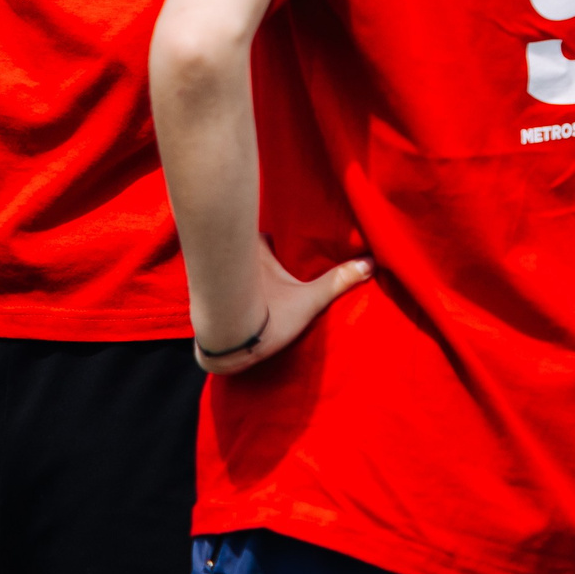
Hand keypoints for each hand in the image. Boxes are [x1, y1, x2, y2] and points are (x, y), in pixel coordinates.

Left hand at [191, 240, 374, 375]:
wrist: (225, 339)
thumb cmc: (265, 315)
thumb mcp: (307, 301)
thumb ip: (336, 282)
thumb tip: (369, 263)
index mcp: (259, 250)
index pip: (266, 234)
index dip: (274, 237)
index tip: (283, 239)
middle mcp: (234, 256)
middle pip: (246, 247)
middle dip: (255, 252)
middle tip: (272, 261)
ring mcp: (215, 274)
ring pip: (230, 266)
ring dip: (239, 271)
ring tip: (254, 281)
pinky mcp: (205, 295)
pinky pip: (217, 284)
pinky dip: (224, 288)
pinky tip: (233, 300)